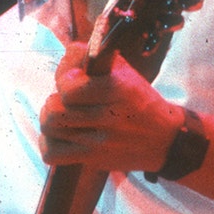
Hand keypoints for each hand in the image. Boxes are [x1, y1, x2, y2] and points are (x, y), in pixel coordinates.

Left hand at [39, 43, 183, 171]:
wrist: (164, 140)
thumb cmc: (140, 101)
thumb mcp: (126, 72)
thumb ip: (94, 58)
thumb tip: (67, 54)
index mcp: (117, 87)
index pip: (67, 81)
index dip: (64, 76)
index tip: (74, 78)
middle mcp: (109, 115)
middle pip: (55, 106)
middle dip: (56, 98)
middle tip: (68, 100)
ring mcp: (100, 141)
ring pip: (50, 126)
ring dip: (51, 119)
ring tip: (64, 117)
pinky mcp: (94, 159)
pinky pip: (52, 154)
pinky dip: (49, 144)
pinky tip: (61, 137)